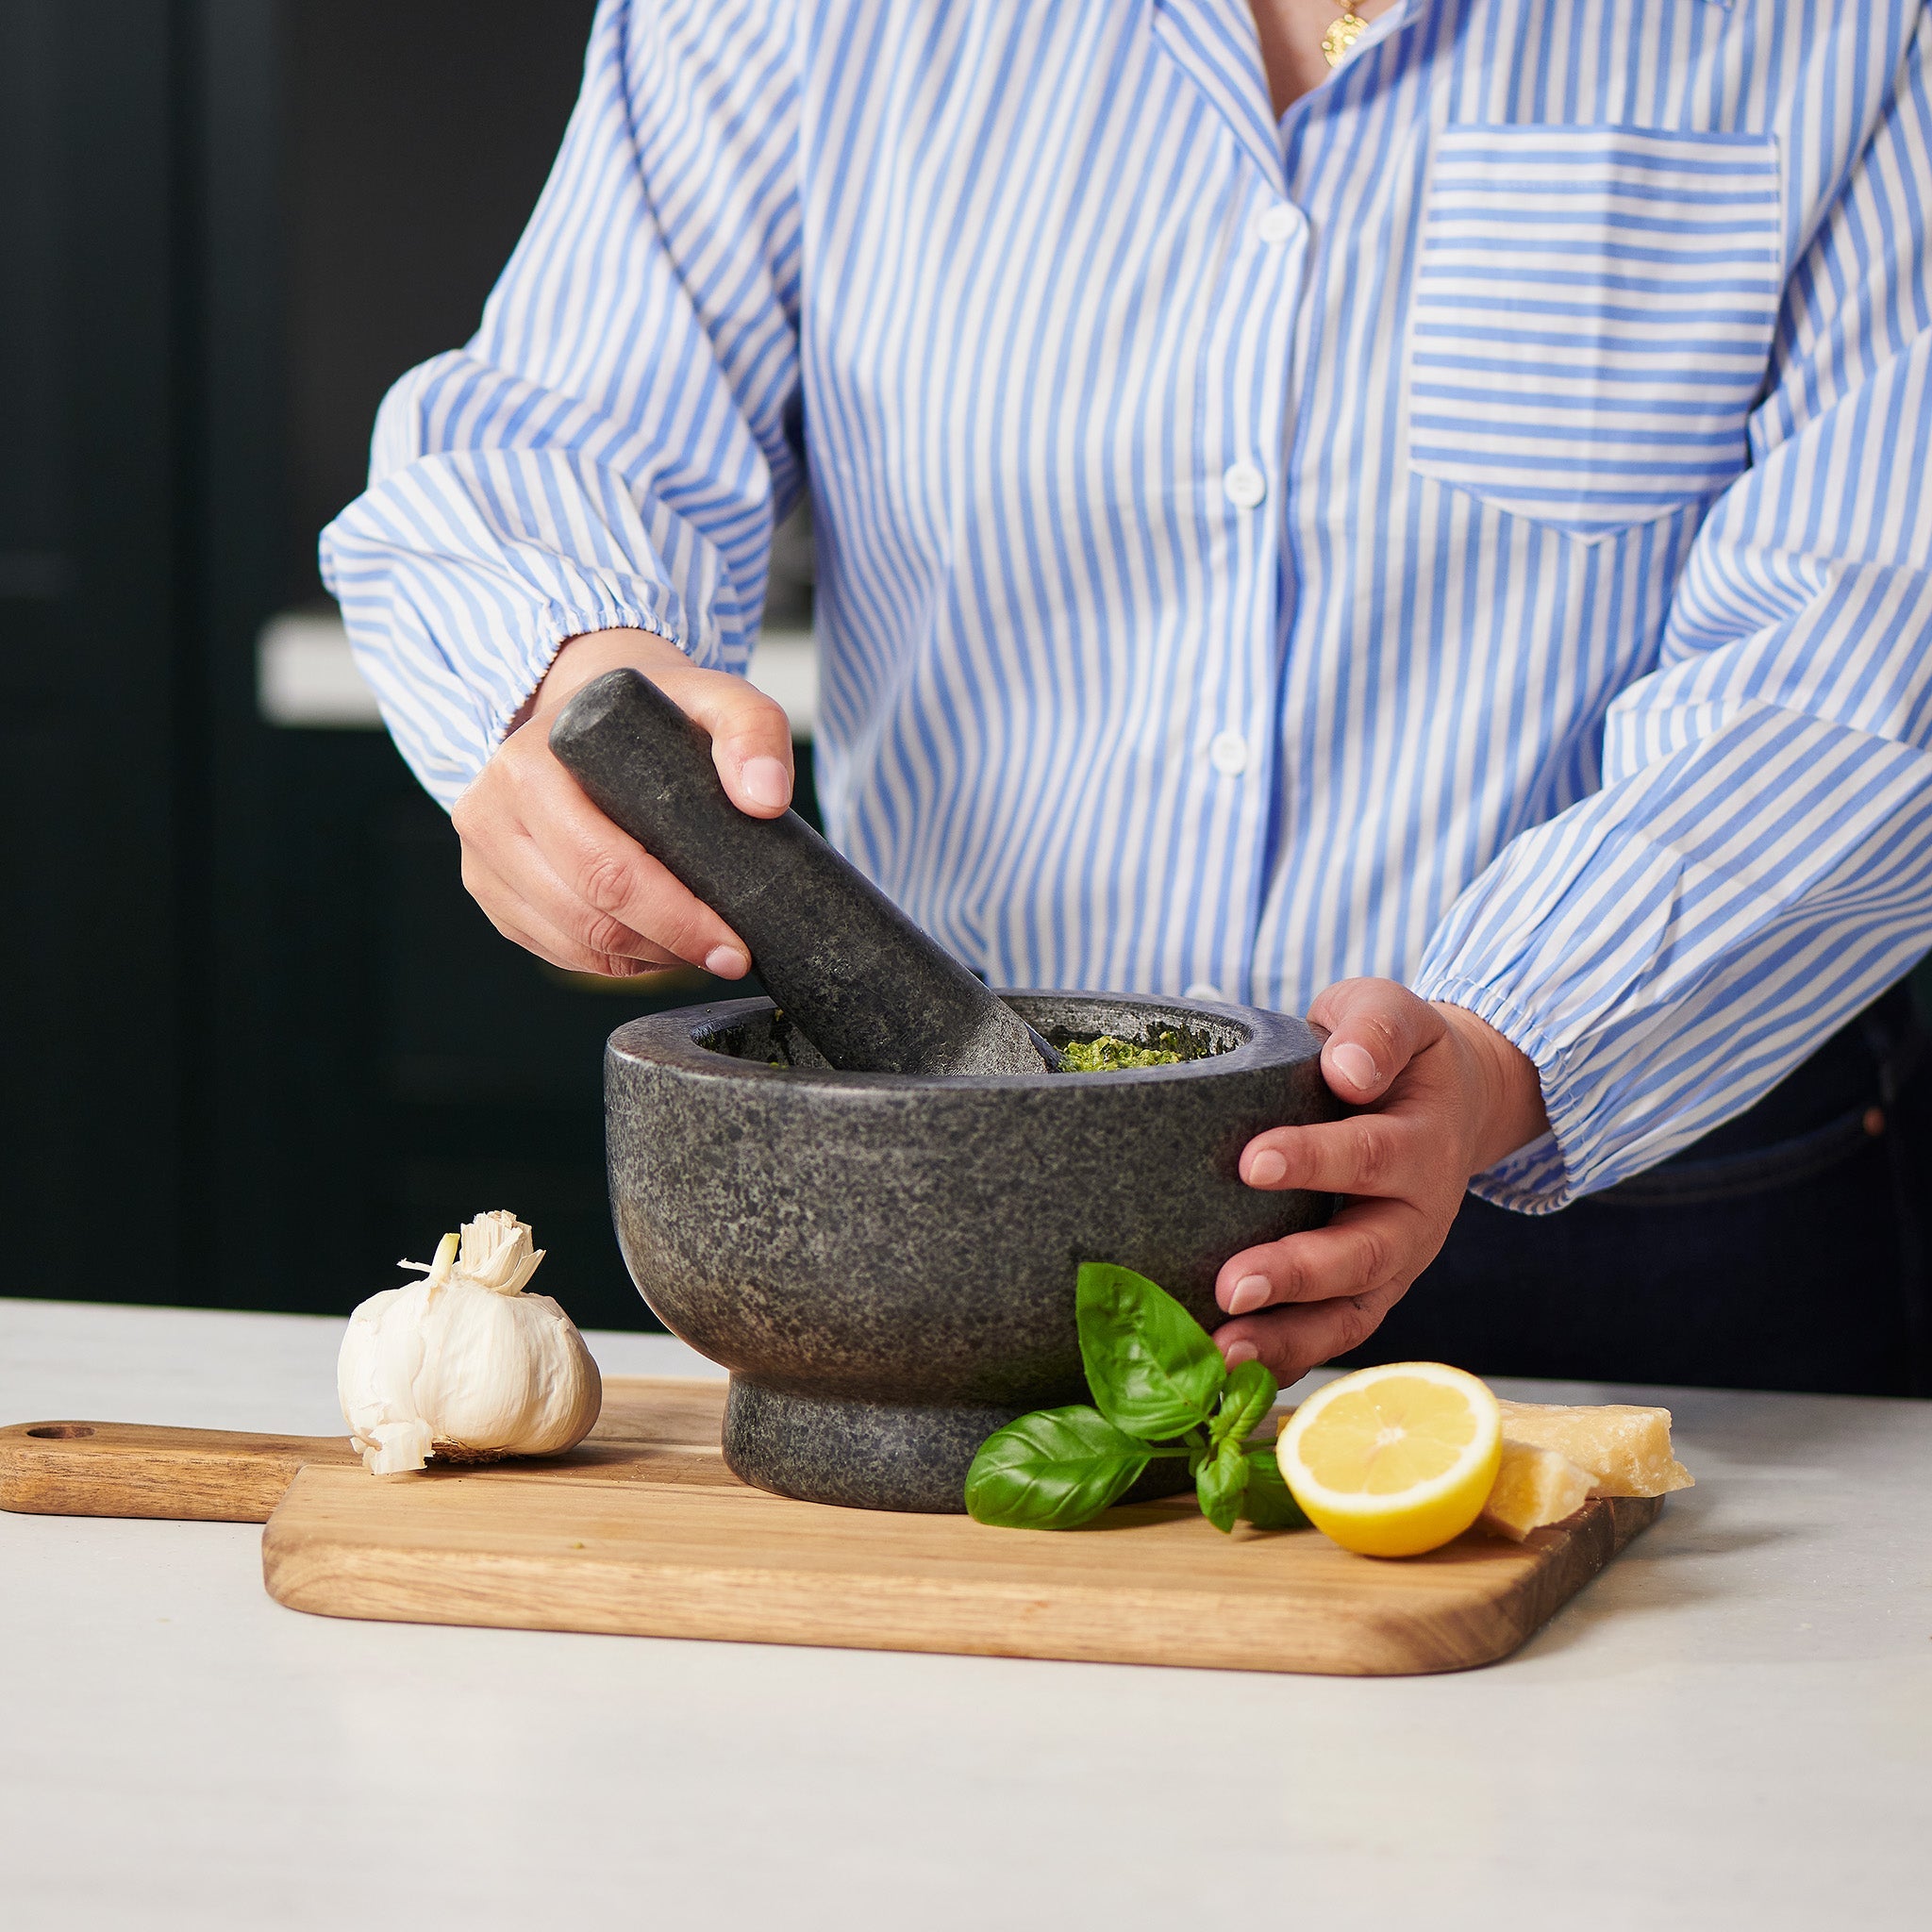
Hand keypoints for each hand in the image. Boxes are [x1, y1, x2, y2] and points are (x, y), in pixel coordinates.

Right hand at [450, 628, 793, 976]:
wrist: (593, 713)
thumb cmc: (651, 713)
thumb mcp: (715, 699)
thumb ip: (753, 732)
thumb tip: (764, 799)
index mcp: (528, 765)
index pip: (606, 868)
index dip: (676, 918)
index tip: (734, 943)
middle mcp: (488, 813)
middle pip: (588, 916)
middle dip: (669, 946)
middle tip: (729, 955)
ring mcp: (482, 861)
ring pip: (572, 945)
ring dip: (644, 961)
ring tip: (700, 949)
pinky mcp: (491, 893)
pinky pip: (556, 951)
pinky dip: (613, 963)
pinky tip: (656, 946)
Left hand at [1213, 979, 1547, 1382]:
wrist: (1445, 1097)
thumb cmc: (1393, 1052)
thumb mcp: (1390, 1011)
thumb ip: (1372, 1028)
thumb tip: (1348, 1069)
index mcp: (1423, 1138)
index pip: (1371, 1151)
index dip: (1315, 1158)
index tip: (1252, 1162)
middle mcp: (1418, 1212)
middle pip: (1364, 1251)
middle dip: (1297, 1271)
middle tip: (1232, 1285)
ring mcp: (1396, 1262)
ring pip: (1351, 1312)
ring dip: (1287, 1337)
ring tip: (1222, 1352)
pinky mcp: (1369, 1294)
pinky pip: (1333, 1336)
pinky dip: (1287, 1360)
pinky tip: (1228, 1372)